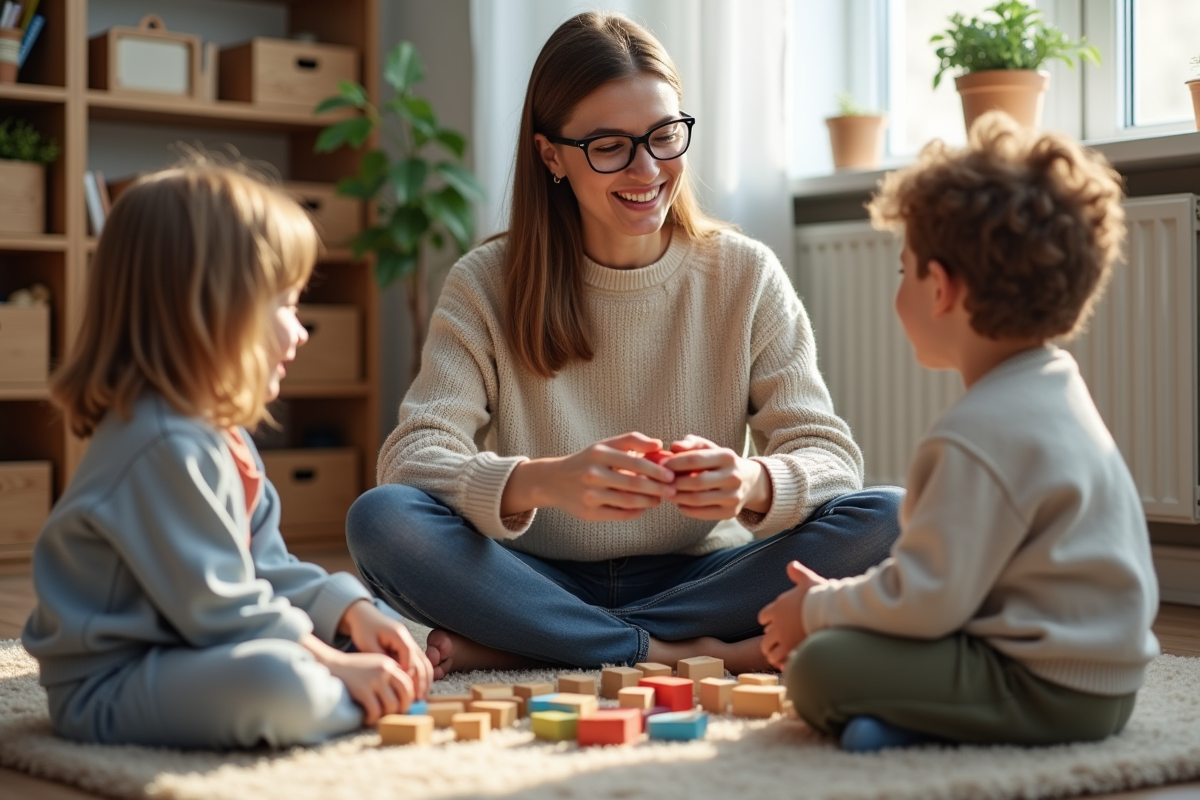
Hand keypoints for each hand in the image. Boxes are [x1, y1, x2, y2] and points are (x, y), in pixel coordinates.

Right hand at [301, 633, 414, 725]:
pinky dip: (373, 719)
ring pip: (392, 705)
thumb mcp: (375, 665)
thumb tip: (406, 699)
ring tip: (378, 717)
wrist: (331, 665)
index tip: (404, 707)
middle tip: (395, 715)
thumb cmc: (355, 670)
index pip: (409, 683)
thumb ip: (390, 676)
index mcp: (390, 664)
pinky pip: (375, 711)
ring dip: (386, 715)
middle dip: (403, 708)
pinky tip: (367, 719)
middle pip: (406, 694)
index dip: (410, 698)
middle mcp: (385, 670)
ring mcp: (374, 680)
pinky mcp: (362, 690)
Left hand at [338, 600, 432, 699]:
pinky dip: (422, 676)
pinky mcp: (409, 648)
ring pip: (425, 662)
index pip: (410, 656)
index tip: (406, 689)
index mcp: (398, 635)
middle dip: (421, 681)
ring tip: (421, 697)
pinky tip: (419, 689)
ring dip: (425, 680)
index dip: (409, 673)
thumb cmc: (363, 630)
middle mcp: (408, 638)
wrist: (364, 616)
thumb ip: (381, 660)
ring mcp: (410, 642)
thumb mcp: (367, 645)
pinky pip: (421, 663)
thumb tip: (394, 675)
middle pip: (422, 661)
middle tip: (418, 700)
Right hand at [503, 432, 676, 520]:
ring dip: (649, 501)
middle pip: (634, 483)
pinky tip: (643, 508)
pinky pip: (620, 514)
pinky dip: (636, 512)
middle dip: (658, 488)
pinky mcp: (589, 513)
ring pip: (629, 501)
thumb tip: (659, 444)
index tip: (671, 474)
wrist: (554, 481)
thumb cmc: (588, 461)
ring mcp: (590, 495)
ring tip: (659, 499)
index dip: (657, 470)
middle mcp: (593, 473)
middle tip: (672, 490)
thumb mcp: (604, 445)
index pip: (635, 461)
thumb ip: (631, 442)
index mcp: (599, 453)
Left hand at [662, 434, 772, 519]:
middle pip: (696, 482)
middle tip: (660, 482)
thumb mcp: (710, 448)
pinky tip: (679, 503)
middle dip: (674, 483)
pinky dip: (686, 509)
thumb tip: (674, 446)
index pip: (695, 459)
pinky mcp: (730, 513)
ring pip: (697, 500)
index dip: (675, 463)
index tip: (660, 465)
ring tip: (667, 492)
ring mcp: (733, 496)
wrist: (750, 482)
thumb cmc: (720, 462)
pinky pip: (702, 513)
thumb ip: (691, 443)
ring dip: (677, 497)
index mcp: (727, 456)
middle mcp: (733, 477)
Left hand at [758, 560, 825, 670]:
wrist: (832, 610)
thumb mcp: (809, 580)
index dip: (769, 622)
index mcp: (777, 608)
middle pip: (765, 639)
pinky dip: (784, 665)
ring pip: (770, 653)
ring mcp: (785, 640)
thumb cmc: (822, 595)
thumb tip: (791, 565)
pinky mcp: (794, 651)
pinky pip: (782, 663)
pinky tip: (791, 663)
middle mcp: (777, 625)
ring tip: (783, 657)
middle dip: (770, 643)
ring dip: (775, 655)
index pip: (763, 618)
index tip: (776, 624)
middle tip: (778, 645)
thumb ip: (798, 574)